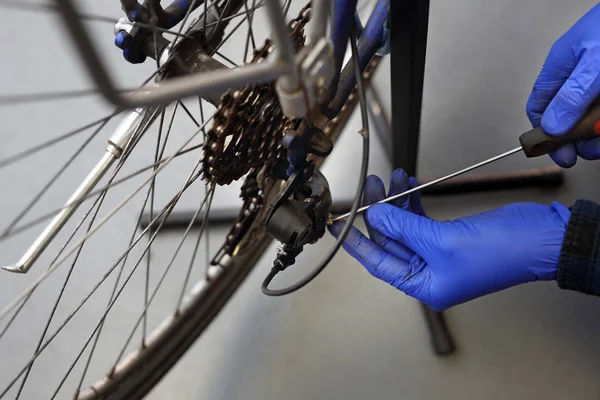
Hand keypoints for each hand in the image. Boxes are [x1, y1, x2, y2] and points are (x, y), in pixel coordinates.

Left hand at [329, 169, 570, 310]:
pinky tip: (406, 183)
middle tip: (369, 187)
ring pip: (403, 226)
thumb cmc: (501, 251)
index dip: (354, 243)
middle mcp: (427, 273)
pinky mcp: (448, 237)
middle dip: (377, 211)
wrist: (542, 238)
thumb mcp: (443, 240)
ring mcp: (437, 254)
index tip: (335, 225)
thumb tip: (375, 217)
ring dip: (394, 201)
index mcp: (424, 285)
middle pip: (389, 241)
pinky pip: (420, 219)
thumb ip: (404, 227)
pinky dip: (411, 201)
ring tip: (389, 177)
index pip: (377, 263)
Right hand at [526, 3, 599, 166]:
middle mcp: (579, 76)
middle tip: (582, 152)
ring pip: (591, 116)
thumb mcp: (593, 65)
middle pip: (567, 116)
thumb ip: (572, 96)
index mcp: (562, 67)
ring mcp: (599, 83)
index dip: (543, 131)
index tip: (554, 151)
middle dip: (575, 137)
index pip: (540, 106)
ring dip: (596, 133)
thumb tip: (552, 126)